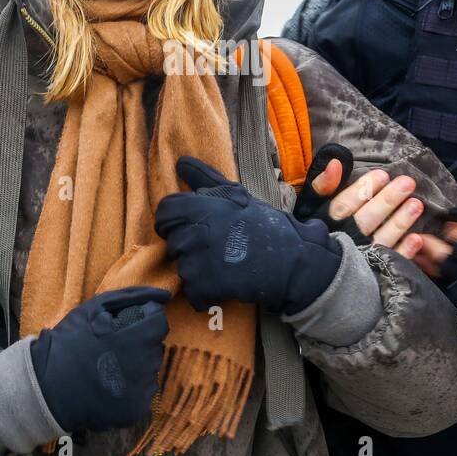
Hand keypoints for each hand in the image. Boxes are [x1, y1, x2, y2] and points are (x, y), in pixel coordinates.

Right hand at [29, 286, 170, 434]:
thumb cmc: (69, 341)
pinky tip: (109, 387)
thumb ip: (132, 297)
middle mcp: (144, 366)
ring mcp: (140, 391)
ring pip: (150, 371)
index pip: (159, 323)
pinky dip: (130, 390)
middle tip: (111, 349)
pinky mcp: (135, 411)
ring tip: (107, 368)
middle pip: (155, 348)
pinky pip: (143, 394)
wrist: (46, 387)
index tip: (125, 328)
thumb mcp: (95, 307)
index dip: (143, 323)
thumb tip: (164, 296)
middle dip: (139, 345)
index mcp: (136, 338)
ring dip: (136, 367)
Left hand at [155, 156, 342, 314]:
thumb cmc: (264, 225)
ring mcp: (197, 261)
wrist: (291, 260)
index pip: (164, 211)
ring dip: (199, 271)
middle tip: (215, 248)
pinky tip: (224, 284)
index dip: (172, 220)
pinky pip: (192, 293)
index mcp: (200, 207)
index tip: (186, 227)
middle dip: (190, 247)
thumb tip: (180, 162)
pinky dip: (206, 294)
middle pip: (173, 241)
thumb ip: (205, 178)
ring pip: (182, 268)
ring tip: (223, 266)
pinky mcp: (204, 287)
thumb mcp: (236, 195)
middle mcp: (195, 232)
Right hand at [293, 143, 433, 271]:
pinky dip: (404, 251)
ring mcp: (359, 260)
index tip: (382, 174)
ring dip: (400, 222)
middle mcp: (343, 241)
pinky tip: (417, 238)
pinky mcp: (372, 276)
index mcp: (327, 224)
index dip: (364, 189)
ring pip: (382, 240)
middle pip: (366, 220)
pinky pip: (390, 263)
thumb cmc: (319, 230)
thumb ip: (323, 185)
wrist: (316, 270)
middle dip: (387, 200)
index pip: (344, 205)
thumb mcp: (314, 205)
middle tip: (407, 183)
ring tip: (417, 204)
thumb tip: (335, 163)